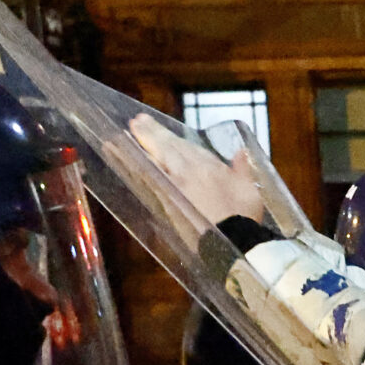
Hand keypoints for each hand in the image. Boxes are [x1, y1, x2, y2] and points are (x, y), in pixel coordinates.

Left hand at [129, 114, 264, 225]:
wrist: (231, 241)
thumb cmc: (243, 215)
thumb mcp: (248, 189)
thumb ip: (242, 169)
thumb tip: (240, 153)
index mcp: (204, 165)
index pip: (178, 144)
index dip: (160, 133)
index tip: (145, 123)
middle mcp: (184, 173)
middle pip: (162, 149)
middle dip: (147, 135)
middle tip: (133, 123)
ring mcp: (173, 189)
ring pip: (150, 164)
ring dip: (134, 152)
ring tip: (116, 143)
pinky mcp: (166, 206)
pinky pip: (148, 183)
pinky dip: (137, 172)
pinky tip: (129, 168)